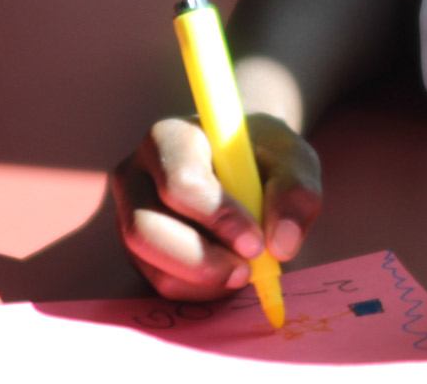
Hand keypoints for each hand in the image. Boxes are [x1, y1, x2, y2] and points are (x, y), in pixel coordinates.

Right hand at [110, 113, 322, 300]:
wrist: (246, 165)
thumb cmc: (265, 158)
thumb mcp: (293, 161)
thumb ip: (296, 193)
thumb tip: (282, 244)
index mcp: (170, 138)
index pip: (180, 183)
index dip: (218, 218)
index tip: (257, 242)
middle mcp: (137, 175)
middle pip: (144, 229)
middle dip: (201, 260)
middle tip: (248, 270)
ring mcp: (130, 213)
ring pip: (149, 261)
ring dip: (202, 278)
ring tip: (244, 272)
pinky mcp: (139, 248)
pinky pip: (160, 280)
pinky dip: (199, 289)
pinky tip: (228, 273)